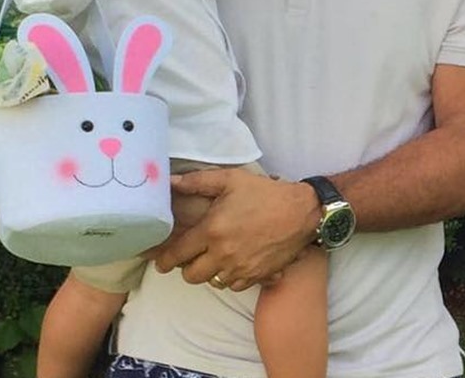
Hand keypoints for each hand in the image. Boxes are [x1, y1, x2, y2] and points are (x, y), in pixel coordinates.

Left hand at [152, 169, 317, 291]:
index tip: (162, 260)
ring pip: (212, 282)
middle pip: (191, 275)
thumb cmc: (265, 193)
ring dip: (209, 273)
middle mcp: (223, 254)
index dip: (165, 259)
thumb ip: (197, 181)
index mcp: (213, 231)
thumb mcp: (231, 179)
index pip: (177, 255)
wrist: (302, 212)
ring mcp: (241, 268)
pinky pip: (233, 286)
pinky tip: (234, 264)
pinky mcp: (256, 276)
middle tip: (191, 257)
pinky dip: (230, 278)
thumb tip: (170, 182)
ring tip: (214, 259)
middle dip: (187, 268)